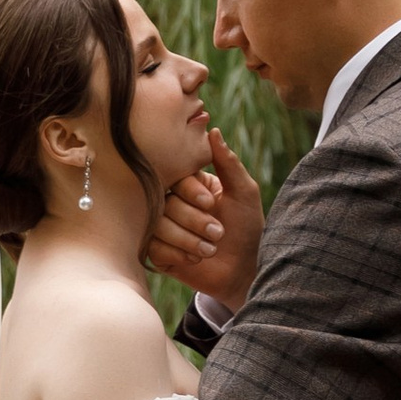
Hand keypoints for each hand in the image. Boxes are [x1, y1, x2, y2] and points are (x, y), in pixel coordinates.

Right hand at [146, 125, 265, 309]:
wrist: (243, 270)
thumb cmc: (247, 228)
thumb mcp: (244, 192)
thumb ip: (229, 162)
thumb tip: (213, 130)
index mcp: (190, 182)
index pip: (175, 176)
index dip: (191, 190)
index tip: (212, 203)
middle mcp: (171, 200)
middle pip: (164, 202)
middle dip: (194, 220)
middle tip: (218, 233)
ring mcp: (160, 226)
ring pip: (157, 225)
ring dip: (188, 239)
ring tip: (211, 249)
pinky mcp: (155, 251)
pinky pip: (153, 247)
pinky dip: (178, 254)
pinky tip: (196, 259)